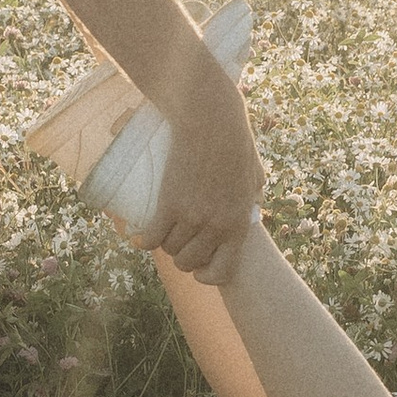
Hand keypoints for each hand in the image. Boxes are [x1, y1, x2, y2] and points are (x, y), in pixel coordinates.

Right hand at [148, 32, 263, 286]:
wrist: (211, 121)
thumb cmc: (235, 142)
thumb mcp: (254, 174)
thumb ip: (253, 195)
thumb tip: (252, 205)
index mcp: (238, 222)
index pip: (223, 271)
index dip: (208, 276)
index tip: (199, 268)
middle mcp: (216, 226)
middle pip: (190, 262)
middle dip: (183, 258)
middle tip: (178, 243)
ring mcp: (192, 217)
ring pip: (170, 250)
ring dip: (165, 246)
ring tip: (164, 233)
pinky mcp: (169, 204)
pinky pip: (152, 238)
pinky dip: (145, 241)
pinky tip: (142, 239)